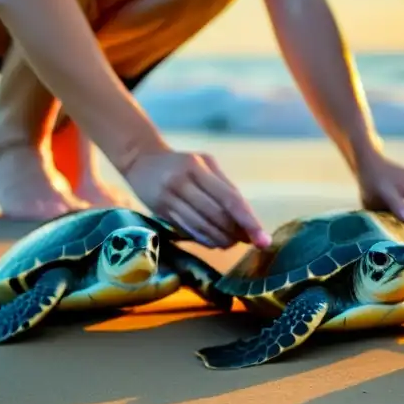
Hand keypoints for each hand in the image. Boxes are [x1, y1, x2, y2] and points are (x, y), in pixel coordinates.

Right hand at [122, 149, 270, 248]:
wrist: (141, 160)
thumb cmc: (181, 162)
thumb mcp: (204, 163)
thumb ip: (225, 186)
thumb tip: (247, 216)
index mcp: (198, 168)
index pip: (229, 199)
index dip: (248, 221)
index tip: (263, 239)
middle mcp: (182, 183)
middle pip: (216, 216)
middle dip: (236, 233)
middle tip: (249, 241)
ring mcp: (169, 198)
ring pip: (201, 226)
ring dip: (221, 239)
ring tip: (233, 243)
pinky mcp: (161, 211)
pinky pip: (188, 230)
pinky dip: (205, 240)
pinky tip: (215, 242)